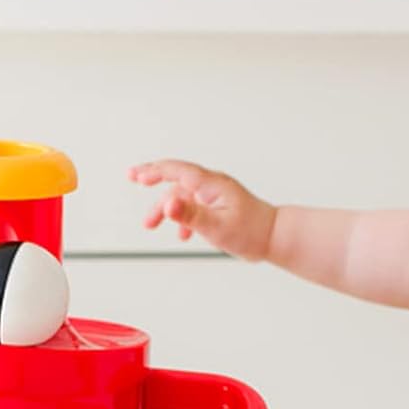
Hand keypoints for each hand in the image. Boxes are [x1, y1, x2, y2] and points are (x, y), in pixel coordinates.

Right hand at [128, 159, 277, 260]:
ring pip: (183, 195)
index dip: (154, 171)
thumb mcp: (216, 227)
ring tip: (150, 225)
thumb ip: (190, 216)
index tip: (136, 176)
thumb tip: (167, 204)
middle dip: (153, 178)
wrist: (275, 237)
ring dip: (166, 208)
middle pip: (176, 177)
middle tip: (132, 177)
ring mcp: (216, 195)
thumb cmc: (250, 232)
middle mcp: (212, 185)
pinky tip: (182, 236)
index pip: (177, 170)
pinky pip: (195, 206)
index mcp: (211, 185)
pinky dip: (184, 218)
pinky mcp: (219, 206)